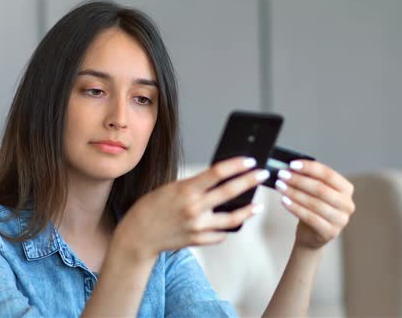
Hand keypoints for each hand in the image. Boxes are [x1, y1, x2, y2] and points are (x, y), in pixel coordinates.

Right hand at [113, 156, 269, 258]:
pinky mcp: (198, 240)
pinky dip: (227, 228)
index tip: (250, 160)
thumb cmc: (151, 207)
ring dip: (248, 211)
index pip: (218, 173)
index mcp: (186, 190)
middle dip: (250, 181)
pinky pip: (220, 234)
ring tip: (257, 206)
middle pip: (230, 192)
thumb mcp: (171, 188)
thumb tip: (220, 180)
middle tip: (263, 174)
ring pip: (232, 218)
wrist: (138, 235)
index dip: (237, 165)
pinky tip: (234, 223)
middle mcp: (194, 208)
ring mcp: (197, 226)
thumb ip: (194, 186)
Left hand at [274, 160, 355, 249]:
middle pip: (321, 189)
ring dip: (294, 193)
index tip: (292, 164)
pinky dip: (295, 208)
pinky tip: (284, 200)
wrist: (311, 234)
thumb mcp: (314, 191)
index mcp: (346, 189)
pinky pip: (310, 217)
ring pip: (314, 203)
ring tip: (280, 186)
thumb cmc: (312, 207)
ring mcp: (340, 220)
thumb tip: (290, 167)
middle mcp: (347, 204)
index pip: (328, 175)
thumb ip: (308, 178)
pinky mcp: (330, 232)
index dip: (310, 168)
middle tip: (282, 175)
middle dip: (299, 180)